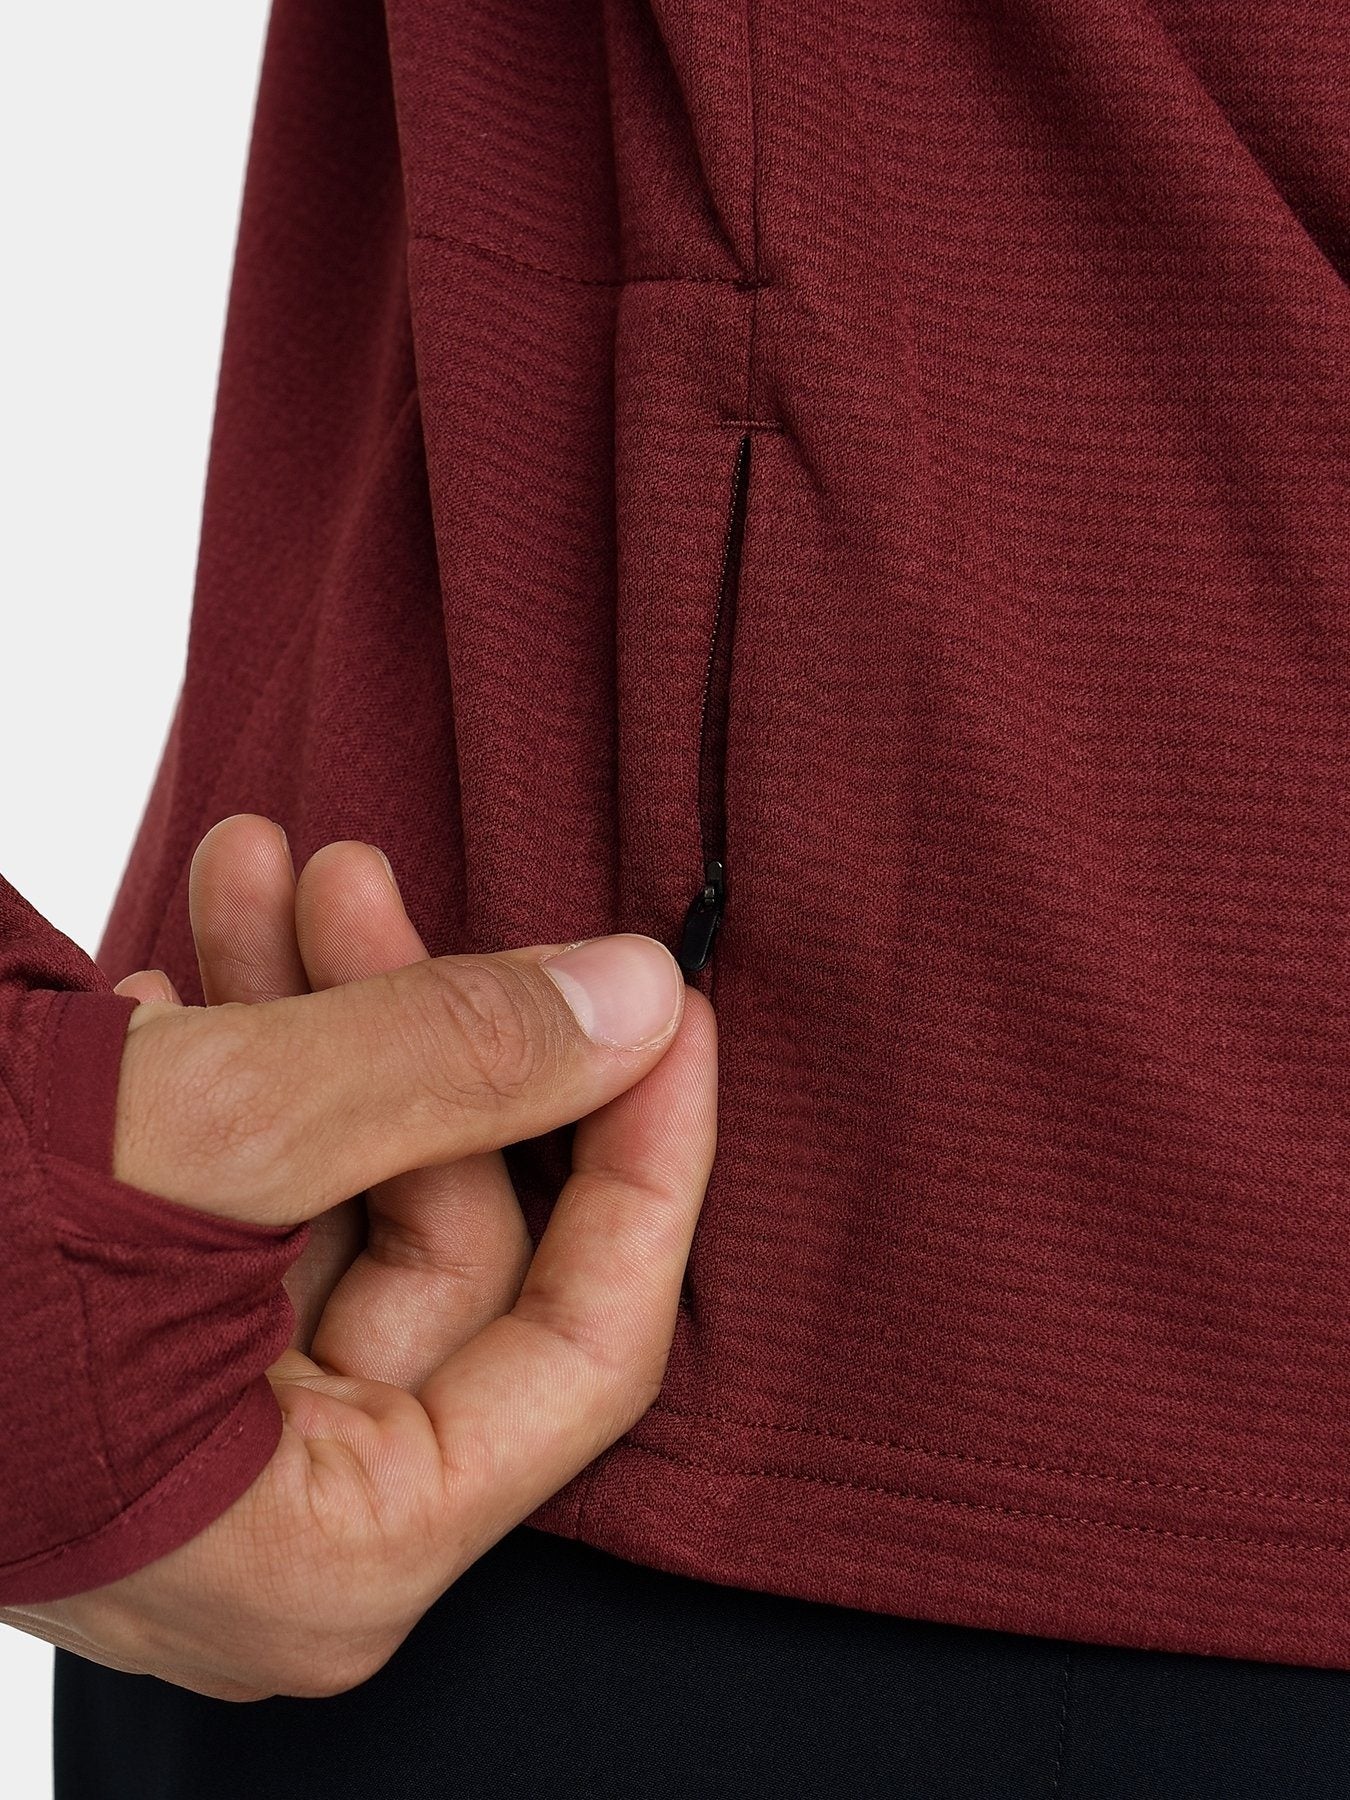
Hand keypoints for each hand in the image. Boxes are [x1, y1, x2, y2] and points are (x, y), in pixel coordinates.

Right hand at [2, 816, 714, 1699]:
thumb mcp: (192, 1135)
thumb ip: (439, 1064)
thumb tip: (635, 1000)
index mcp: (333, 1548)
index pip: (587, 1347)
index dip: (644, 1155)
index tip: (670, 1001)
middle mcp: (285, 1513)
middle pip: (458, 1239)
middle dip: (419, 1032)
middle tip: (367, 875)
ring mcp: (205, 1428)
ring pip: (349, 1190)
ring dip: (317, 1011)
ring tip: (268, 868)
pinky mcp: (135, 1344)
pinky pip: (250, 1192)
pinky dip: (234, 1061)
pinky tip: (183, 961)